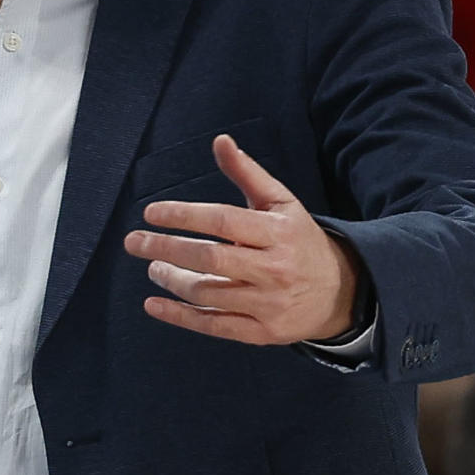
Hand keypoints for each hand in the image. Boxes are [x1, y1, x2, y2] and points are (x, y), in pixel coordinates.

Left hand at [122, 134, 360, 344]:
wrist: (340, 292)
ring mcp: (269, 304)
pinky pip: (214, 325)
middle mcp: (274, 269)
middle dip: (166, 248)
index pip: (222, 220)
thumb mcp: (280, 203)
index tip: (151, 213)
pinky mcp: (262, 332)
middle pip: (211, 258)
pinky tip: (154, 305)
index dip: (183, 215)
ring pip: (208, 293)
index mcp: (278, 233)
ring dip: (171, 280)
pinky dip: (179, 317)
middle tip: (134, 242)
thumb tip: (220, 141)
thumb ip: (248, 173)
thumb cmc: (298, 240)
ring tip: (153, 267)